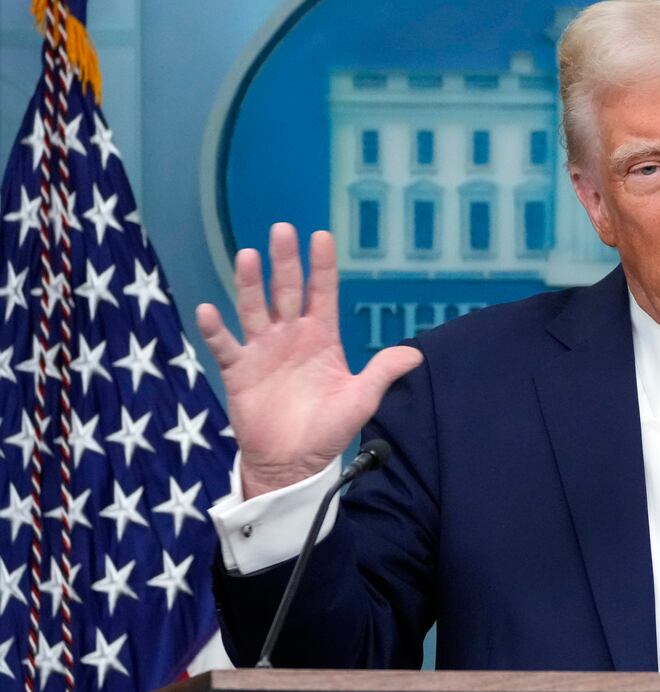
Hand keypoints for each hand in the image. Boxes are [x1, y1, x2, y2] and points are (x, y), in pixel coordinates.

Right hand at [195, 223, 422, 498]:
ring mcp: (262, 350)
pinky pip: (225, 346)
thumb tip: (417, 355)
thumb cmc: (328, 428)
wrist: (294, 461)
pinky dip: (216, 329)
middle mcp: (290, 335)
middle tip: (282, 230)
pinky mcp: (239, 370)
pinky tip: (210, 311)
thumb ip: (383, 372)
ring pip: (253, 309)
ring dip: (250, 284)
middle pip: (285, 291)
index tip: (321, 236)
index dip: (322, 267)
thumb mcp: (361, 398)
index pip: (322, 293)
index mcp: (321, 337)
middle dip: (285, 262)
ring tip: (249, 256)